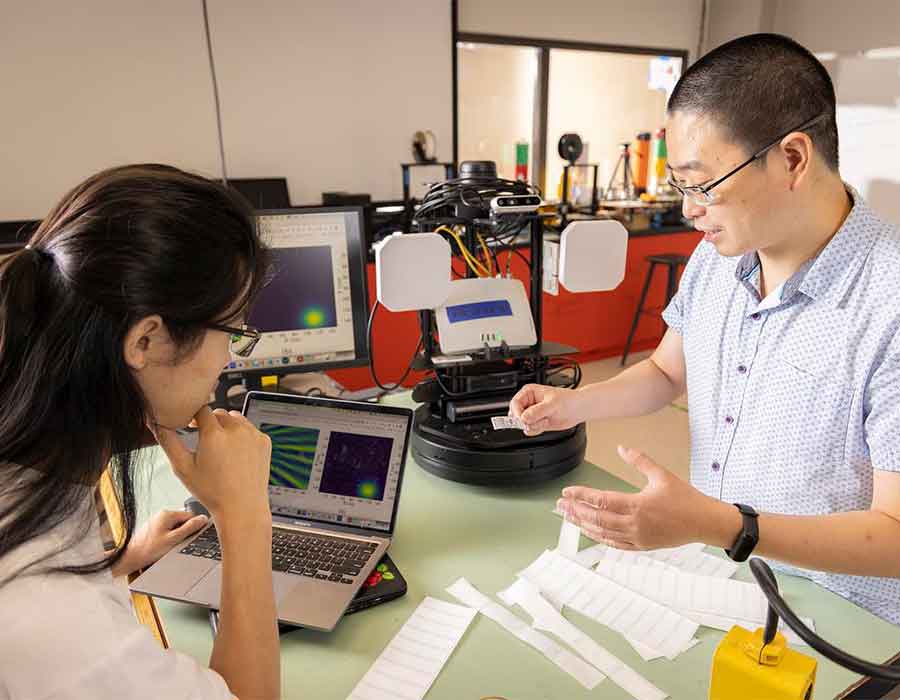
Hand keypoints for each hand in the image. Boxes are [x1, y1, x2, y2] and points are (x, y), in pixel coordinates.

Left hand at [113, 509, 207, 576]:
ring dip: (177, 536)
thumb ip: (189, 528)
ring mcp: (157, 521)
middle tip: (178, 543)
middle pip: (183, 520)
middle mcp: (162, 515)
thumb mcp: (173, 540)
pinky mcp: (154, 528)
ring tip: (168, 546)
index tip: (192, 537)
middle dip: (184, 532)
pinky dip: (169, 538)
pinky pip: (168, 530)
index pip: (191, 515)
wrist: (130, 558)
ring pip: (176, 526)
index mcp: (167, 514)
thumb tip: (203, 519)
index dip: (194, 527)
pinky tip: (163, 546)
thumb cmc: (148, 550)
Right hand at [153, 406, 271, 521]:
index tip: (191, 425)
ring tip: (220, 447)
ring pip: (235, 418)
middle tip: (204, 440)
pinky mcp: (264, 441)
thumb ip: (167, 441)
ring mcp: (253, 435)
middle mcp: (236, 430)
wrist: (242, 507)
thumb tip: (155, 423)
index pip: (201, 409)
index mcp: (214, 434)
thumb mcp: (183, 467)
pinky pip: (250, 429)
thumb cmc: (212, 491)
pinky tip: (236, 452)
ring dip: (226, 426)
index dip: (194, 415)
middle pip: (219, 413)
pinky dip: (242, 435)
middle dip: (210, 422)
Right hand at [508, 384, 583, 435]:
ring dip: (533, 425)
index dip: (517, 413)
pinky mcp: (536, 422)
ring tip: (545, 420)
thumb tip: (524, 418)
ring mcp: (532, 414)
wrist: (578, 409)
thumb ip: (537, 411)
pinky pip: (530, 430)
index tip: (523, 420)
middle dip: (525, 421)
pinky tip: (546, 423)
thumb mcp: (552, 404)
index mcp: (529, 392)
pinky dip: (537, 429)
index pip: (515, 403)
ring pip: (522, 424)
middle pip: (516, 415)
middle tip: (535, 421)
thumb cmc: (568, 400)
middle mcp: (529, 403)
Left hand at [556, 445, 718, 549]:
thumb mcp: (662, 474)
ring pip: (603, 533)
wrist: (704, 522)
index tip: (567, 492)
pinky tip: (590, 531)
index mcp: (638, 505)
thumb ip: (640, 461)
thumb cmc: (686, 499)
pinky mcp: (641, 545)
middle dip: (575, 511)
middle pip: (597, 518)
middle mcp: (635, 524)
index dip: (581, 496)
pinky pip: (614, 543)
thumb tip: (621, 448)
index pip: (601, 500)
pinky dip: (599, 537)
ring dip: (583, 525)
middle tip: (560, 505)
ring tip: (568, 518)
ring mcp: (637, 537)